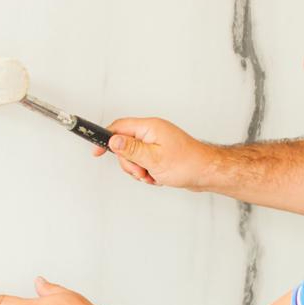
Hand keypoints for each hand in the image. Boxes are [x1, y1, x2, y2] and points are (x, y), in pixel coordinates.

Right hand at [95, 116, 217, 189]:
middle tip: (142, 171)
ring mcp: (156, 143)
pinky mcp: (160, 153)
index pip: (119, 127)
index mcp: (150, 127)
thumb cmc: (187, 164)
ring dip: (139, 170)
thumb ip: (131, 149)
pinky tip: (158, 177)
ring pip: (133, 157)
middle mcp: (152, 133)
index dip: (106, 139)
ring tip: (152, 176)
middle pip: (124, 146)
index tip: (97, 151)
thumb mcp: (153, 158)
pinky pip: (143, 163)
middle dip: (129, 163)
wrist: (207, 173)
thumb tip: (112, 140)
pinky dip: (147, 173)